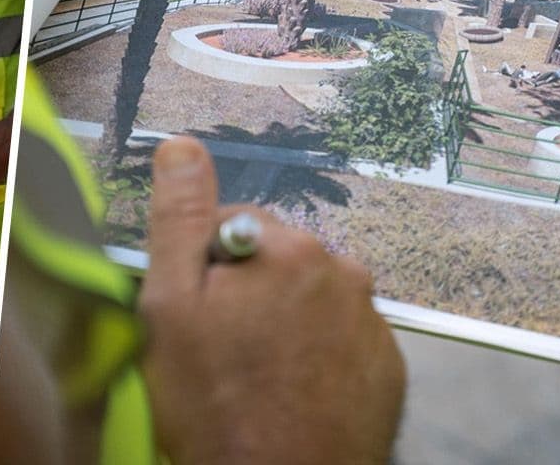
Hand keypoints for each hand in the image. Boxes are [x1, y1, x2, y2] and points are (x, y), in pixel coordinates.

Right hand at [137, 137, 403, 464]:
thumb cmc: (219, 409)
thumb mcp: (172, 309)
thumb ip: (180, 220)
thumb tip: (183, 149)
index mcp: (287, 250)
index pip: (233, 225)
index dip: (205, 269)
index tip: (198, 316)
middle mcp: (342, 274)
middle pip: (278, 260)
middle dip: (250, 293)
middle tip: (224, 351)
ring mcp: (371, 323)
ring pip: (312, 301)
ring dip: (286, 324)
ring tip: (259, 377)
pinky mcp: (387, 368)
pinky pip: (343, 341)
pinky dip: (319, 357)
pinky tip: (292, 391)